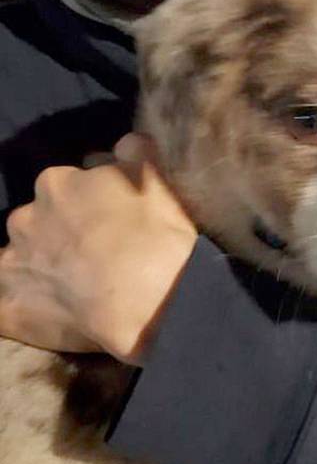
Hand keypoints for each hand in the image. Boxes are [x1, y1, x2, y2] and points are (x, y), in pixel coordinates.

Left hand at [0, 134, 196, 363]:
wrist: (147, 296)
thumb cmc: (153, 232)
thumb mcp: (155, 177)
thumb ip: (134, 153)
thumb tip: (125, 144)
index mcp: (56, 184)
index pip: (63, 188)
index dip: (84, 206)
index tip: (104, 222)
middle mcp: (25, 219)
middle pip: (35, 224)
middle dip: (55, 236)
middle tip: (90, 256)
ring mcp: (13, 265)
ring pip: (16, 263)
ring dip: (37, 271)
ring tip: (71, 290)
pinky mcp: (10, 310)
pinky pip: (7, 311)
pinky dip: (24, 311)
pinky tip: (48, 318)